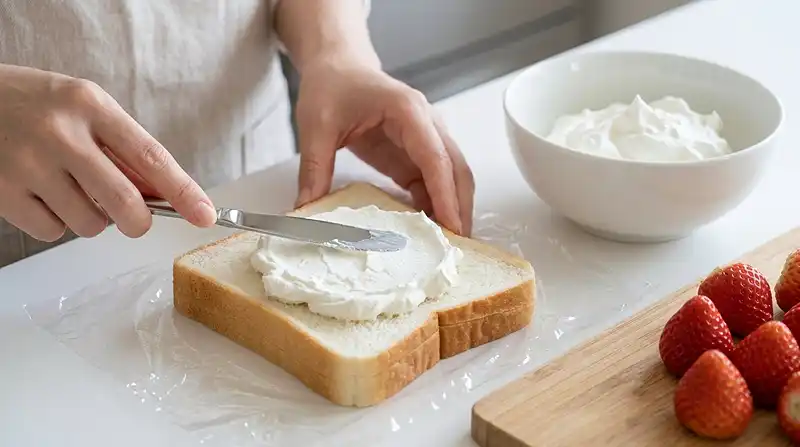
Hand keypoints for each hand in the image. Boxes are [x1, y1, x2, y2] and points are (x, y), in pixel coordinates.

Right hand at [0, 64, 216, 241]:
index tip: (205, 215)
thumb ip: (121, 148)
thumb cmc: (34, 105)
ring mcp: (28, 164)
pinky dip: (55, 223)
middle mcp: (60, 134)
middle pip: (124, 202)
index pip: (151, 156)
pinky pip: (52, 232)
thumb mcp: (83, 108)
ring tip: (69, 190)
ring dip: (91, 219)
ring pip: (89, 224)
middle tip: (134, 220)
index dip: (184, 192)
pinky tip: (41, 195)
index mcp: (90, 105)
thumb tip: (162, 195)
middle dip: (139, 222)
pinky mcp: (2, 192)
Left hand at [294, 60, 474, 235]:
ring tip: (449, 246)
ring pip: (451, 176)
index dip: (445, 193)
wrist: (337, 66)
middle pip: (456, 168)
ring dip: (453, 208)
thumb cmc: (332, 86)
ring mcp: (424, 139)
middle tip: (459, 246)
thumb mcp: (316, 126)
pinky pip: (432, 182)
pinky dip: (435, 206)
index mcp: (408, 111)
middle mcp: (426, 123)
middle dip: (461, 206)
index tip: (452, 225)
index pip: (435, 156)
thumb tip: (306, 210)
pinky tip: (428, 231)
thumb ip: (313, 169)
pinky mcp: (414, 153)